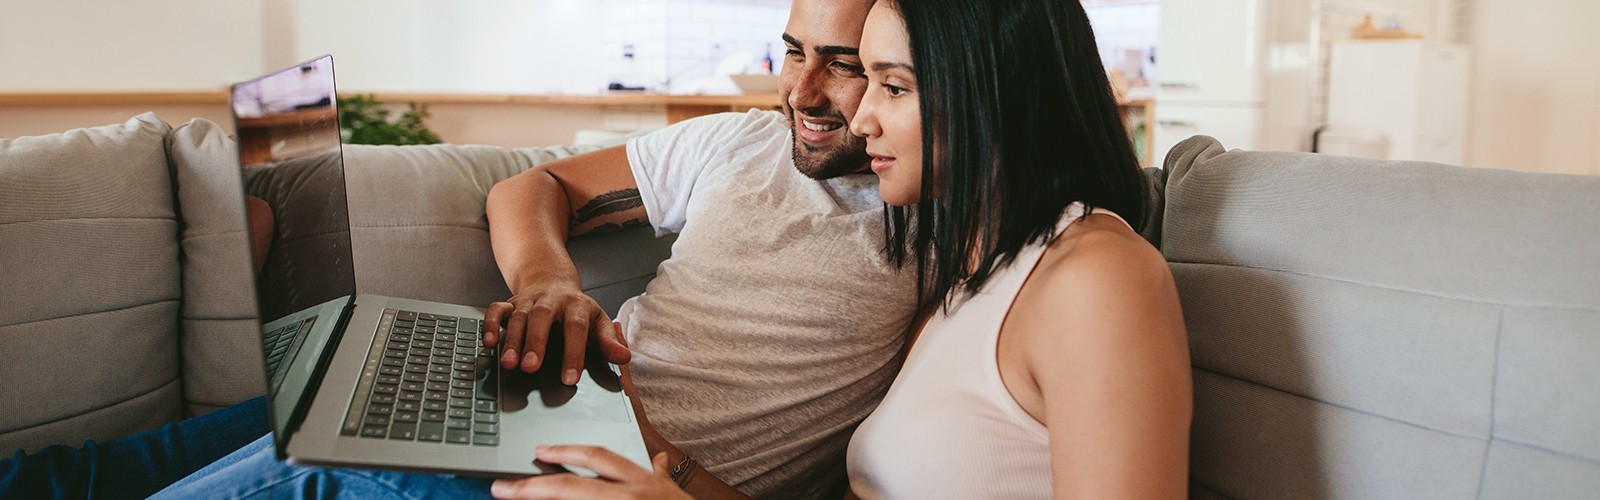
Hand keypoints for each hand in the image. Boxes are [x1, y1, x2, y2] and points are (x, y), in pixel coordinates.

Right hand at [483, 278, 630, 383]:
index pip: (575, 328)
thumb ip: (609, 341)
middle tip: (531, 368)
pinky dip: (489, 324)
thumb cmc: (578, 311)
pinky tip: (488, 343)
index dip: (573, 352)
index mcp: (577, 305)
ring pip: (518, 316)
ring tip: (509, 365)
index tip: (570, 377)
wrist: (554, 283)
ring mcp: (528, 301)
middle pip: (542, 317)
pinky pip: (496, 310)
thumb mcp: (598, 322)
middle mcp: (551, 300)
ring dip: (512, 340)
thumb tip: (624, 357)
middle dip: (535, 343)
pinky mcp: (510, 303)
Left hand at [490, 447, 690, 499]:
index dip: (566, 451)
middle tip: (502, 487)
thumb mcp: (672, 492)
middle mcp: (628, 496)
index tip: (540, 450)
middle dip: (532, 487)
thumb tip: (658, 461)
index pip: (597, 458)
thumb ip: (660, 476)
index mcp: (640, 481)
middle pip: (570, 487)